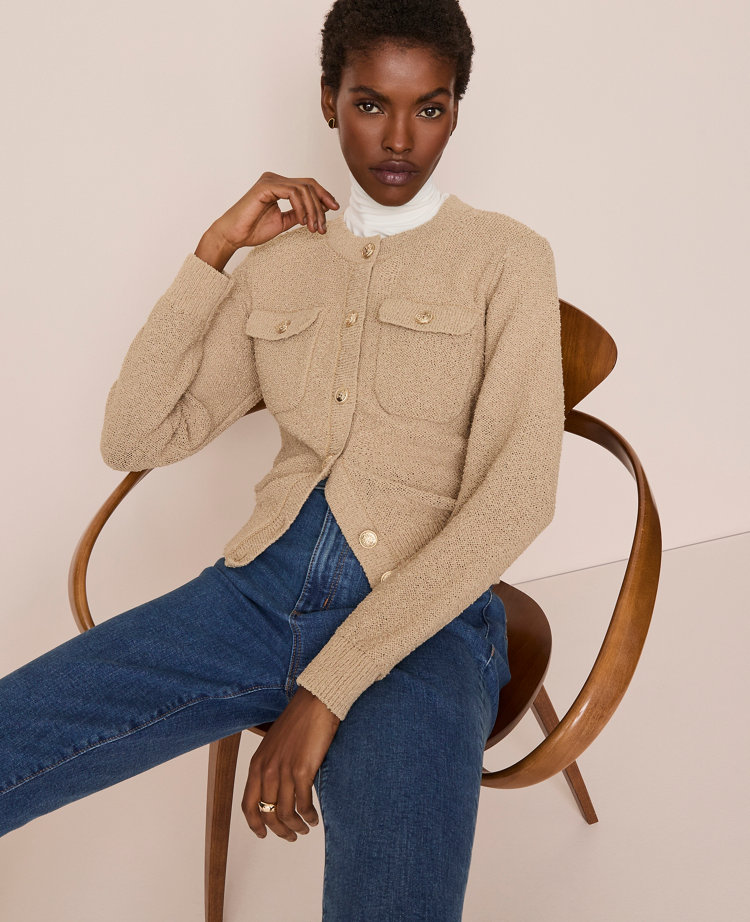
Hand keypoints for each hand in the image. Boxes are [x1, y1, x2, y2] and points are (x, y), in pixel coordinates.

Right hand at [211, 171, 339, 250]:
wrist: (234, 236)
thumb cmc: (253, 229)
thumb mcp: (283, 222)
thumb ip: (298, 214)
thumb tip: (318, 210)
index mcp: (279, 186)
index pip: (307, 185)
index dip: (323, 195)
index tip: (334, 209)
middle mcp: (275, 179)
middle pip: (308, 185)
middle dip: (321, 204)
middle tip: (323, 226)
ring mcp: (270, 180)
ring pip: (303, 189)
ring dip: (313, 210)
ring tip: (313, 228)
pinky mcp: (265, 186)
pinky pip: (292, 192)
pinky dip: (302, 207)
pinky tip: (303, 221)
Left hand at [241, 686, 339, 840]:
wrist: (316, 704)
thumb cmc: (299, 722)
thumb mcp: (275, 745)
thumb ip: (271, 767)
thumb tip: (276, 794)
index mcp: (257, 764)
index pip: (248, 805)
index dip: (255, 824)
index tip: (263, 834)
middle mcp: (267, 770)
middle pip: (267, 814)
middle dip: (279, 830)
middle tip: (290, 836)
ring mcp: (284, 771)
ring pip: (286, 813)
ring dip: (296, 826)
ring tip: (305, 828)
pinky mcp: (302, 771)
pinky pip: (303, 805)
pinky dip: (309, 816)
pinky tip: (315, 818)